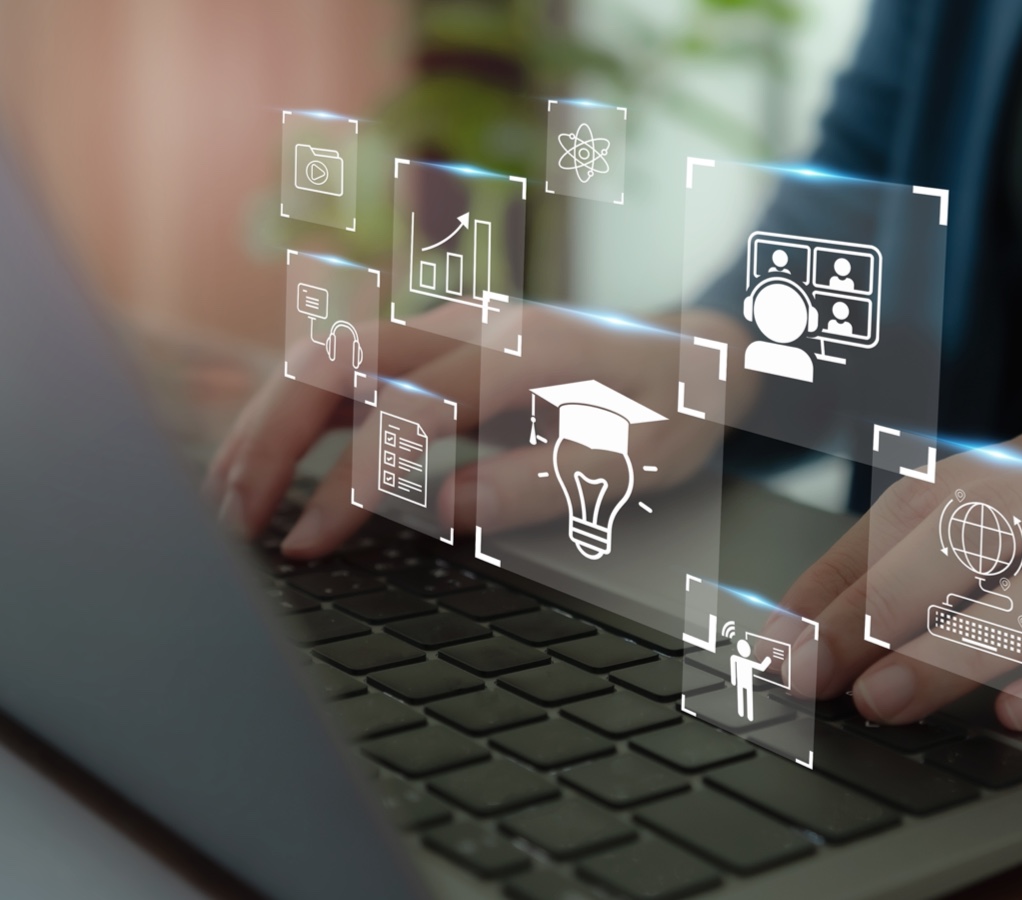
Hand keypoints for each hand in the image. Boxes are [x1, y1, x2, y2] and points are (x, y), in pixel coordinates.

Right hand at [207, 303, 751, 556]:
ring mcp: (453, 323)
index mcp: (527, 346)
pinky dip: (298, 411)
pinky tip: (270, 463)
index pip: (408, 408)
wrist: (698, 356)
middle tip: (233, 520)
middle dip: (273, 437)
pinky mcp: (440, 341)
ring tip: (229, 497)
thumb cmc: (674, 410)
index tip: (308, 542)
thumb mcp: (636, 461)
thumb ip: (541, 482)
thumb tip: (443, 509)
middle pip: (341, 357)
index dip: (350, 480)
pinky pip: (351, 365)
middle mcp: (477, 320)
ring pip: (329, 352)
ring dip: (269, 420)